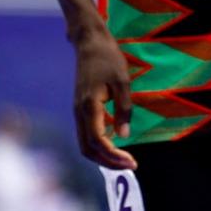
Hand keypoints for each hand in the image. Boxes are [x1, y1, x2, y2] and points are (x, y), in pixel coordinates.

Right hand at [71, 27, 135, 169]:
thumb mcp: (123, 82)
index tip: (132, 162)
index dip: (114, 156)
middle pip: (88, 148)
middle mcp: (79, 112)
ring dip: (103, 157)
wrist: (90, 44)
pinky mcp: (80, 109)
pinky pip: (86, 135)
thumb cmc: (108, 59)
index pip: (98, 141)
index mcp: (89, 106)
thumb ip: (124, 109)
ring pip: (84, 144)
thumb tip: (124, 135)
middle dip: (108, 162)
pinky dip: (99, 146)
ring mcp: (77, 111)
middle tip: (130, 166)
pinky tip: (115, 147)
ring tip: (124, 161)